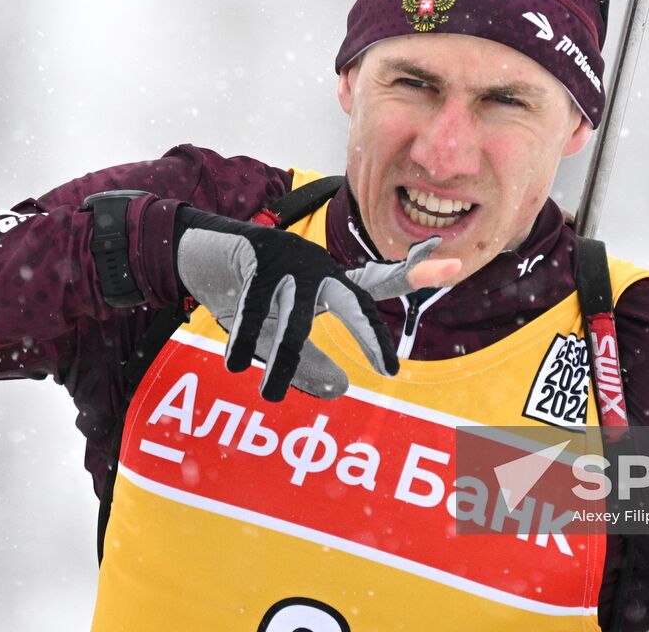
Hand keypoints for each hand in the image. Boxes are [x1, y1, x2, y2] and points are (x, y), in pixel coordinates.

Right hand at [175, 206, 458, 400]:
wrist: (196, 252)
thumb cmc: (247, 295)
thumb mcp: (276, 336)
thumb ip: (309, 364)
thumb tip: (341, 390)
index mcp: (330, 282)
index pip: (379, 281)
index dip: (414, 274)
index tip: (453, 265)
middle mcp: (319, 268)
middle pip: (354, 299)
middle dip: (369, 333)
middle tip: (388, 370)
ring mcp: (290, 261)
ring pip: (296, 319)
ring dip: (283, 360)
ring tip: (270, 396)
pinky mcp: (258, 259)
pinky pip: (255, 308)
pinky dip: (244, 338)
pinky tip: (235, 363)